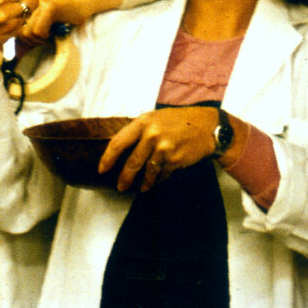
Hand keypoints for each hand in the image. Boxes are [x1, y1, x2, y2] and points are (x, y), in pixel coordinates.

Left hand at [16, 0, 86, 43]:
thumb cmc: (64, 8)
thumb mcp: (40, 14)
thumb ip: (26, 21)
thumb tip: (13, 38)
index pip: (10, 22)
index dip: (19, 34)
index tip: (31, 38)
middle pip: (17, 28)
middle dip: (28, 40)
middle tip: (41, 40)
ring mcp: (39, 1)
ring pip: (27, 31)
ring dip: (37, 40)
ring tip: (48, 37)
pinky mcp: (50, 7)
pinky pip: (39, 31)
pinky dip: (45, 37)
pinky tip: (53, 34)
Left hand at [97, 106, 218, 191]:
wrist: (206, 125)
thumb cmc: (177, 121)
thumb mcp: (154, 118)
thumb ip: (138, 131)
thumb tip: (120, 150)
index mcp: (142, 122)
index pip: (118, 142)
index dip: (108, 158)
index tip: (102, 170)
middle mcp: (151, 134)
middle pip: (132, 162)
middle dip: (124, 177)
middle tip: (120, 187)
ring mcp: (164, 147)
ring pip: (148, 171)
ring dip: (144, 182)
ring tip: (142, 188)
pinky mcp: (175, 159)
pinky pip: (162, 174)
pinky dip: (159, 180)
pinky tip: (157, 182)